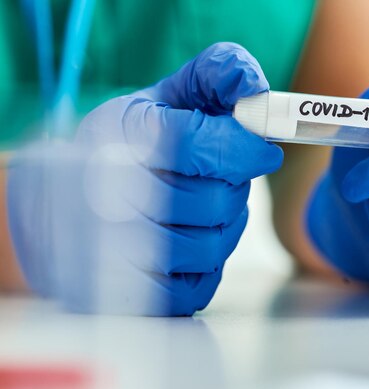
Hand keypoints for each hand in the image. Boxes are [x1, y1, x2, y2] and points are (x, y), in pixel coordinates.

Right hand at [7, 43, 282, 315]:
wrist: (64, 204)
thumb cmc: (130, 146)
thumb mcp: (166, 97)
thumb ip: (216, 75)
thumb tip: (254, 86)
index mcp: (119, 136)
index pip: (199, 144)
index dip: (245, 147)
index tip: (264, 150)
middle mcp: (108, 194)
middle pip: (213, 202)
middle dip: (235, 189)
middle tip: (225, 179)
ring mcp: (113, 249)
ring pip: (210, 247)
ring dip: (226, 227)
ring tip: (208, 209)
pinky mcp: (126, 292)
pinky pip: (196, 287)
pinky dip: (208, 265)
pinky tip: (192, 239)